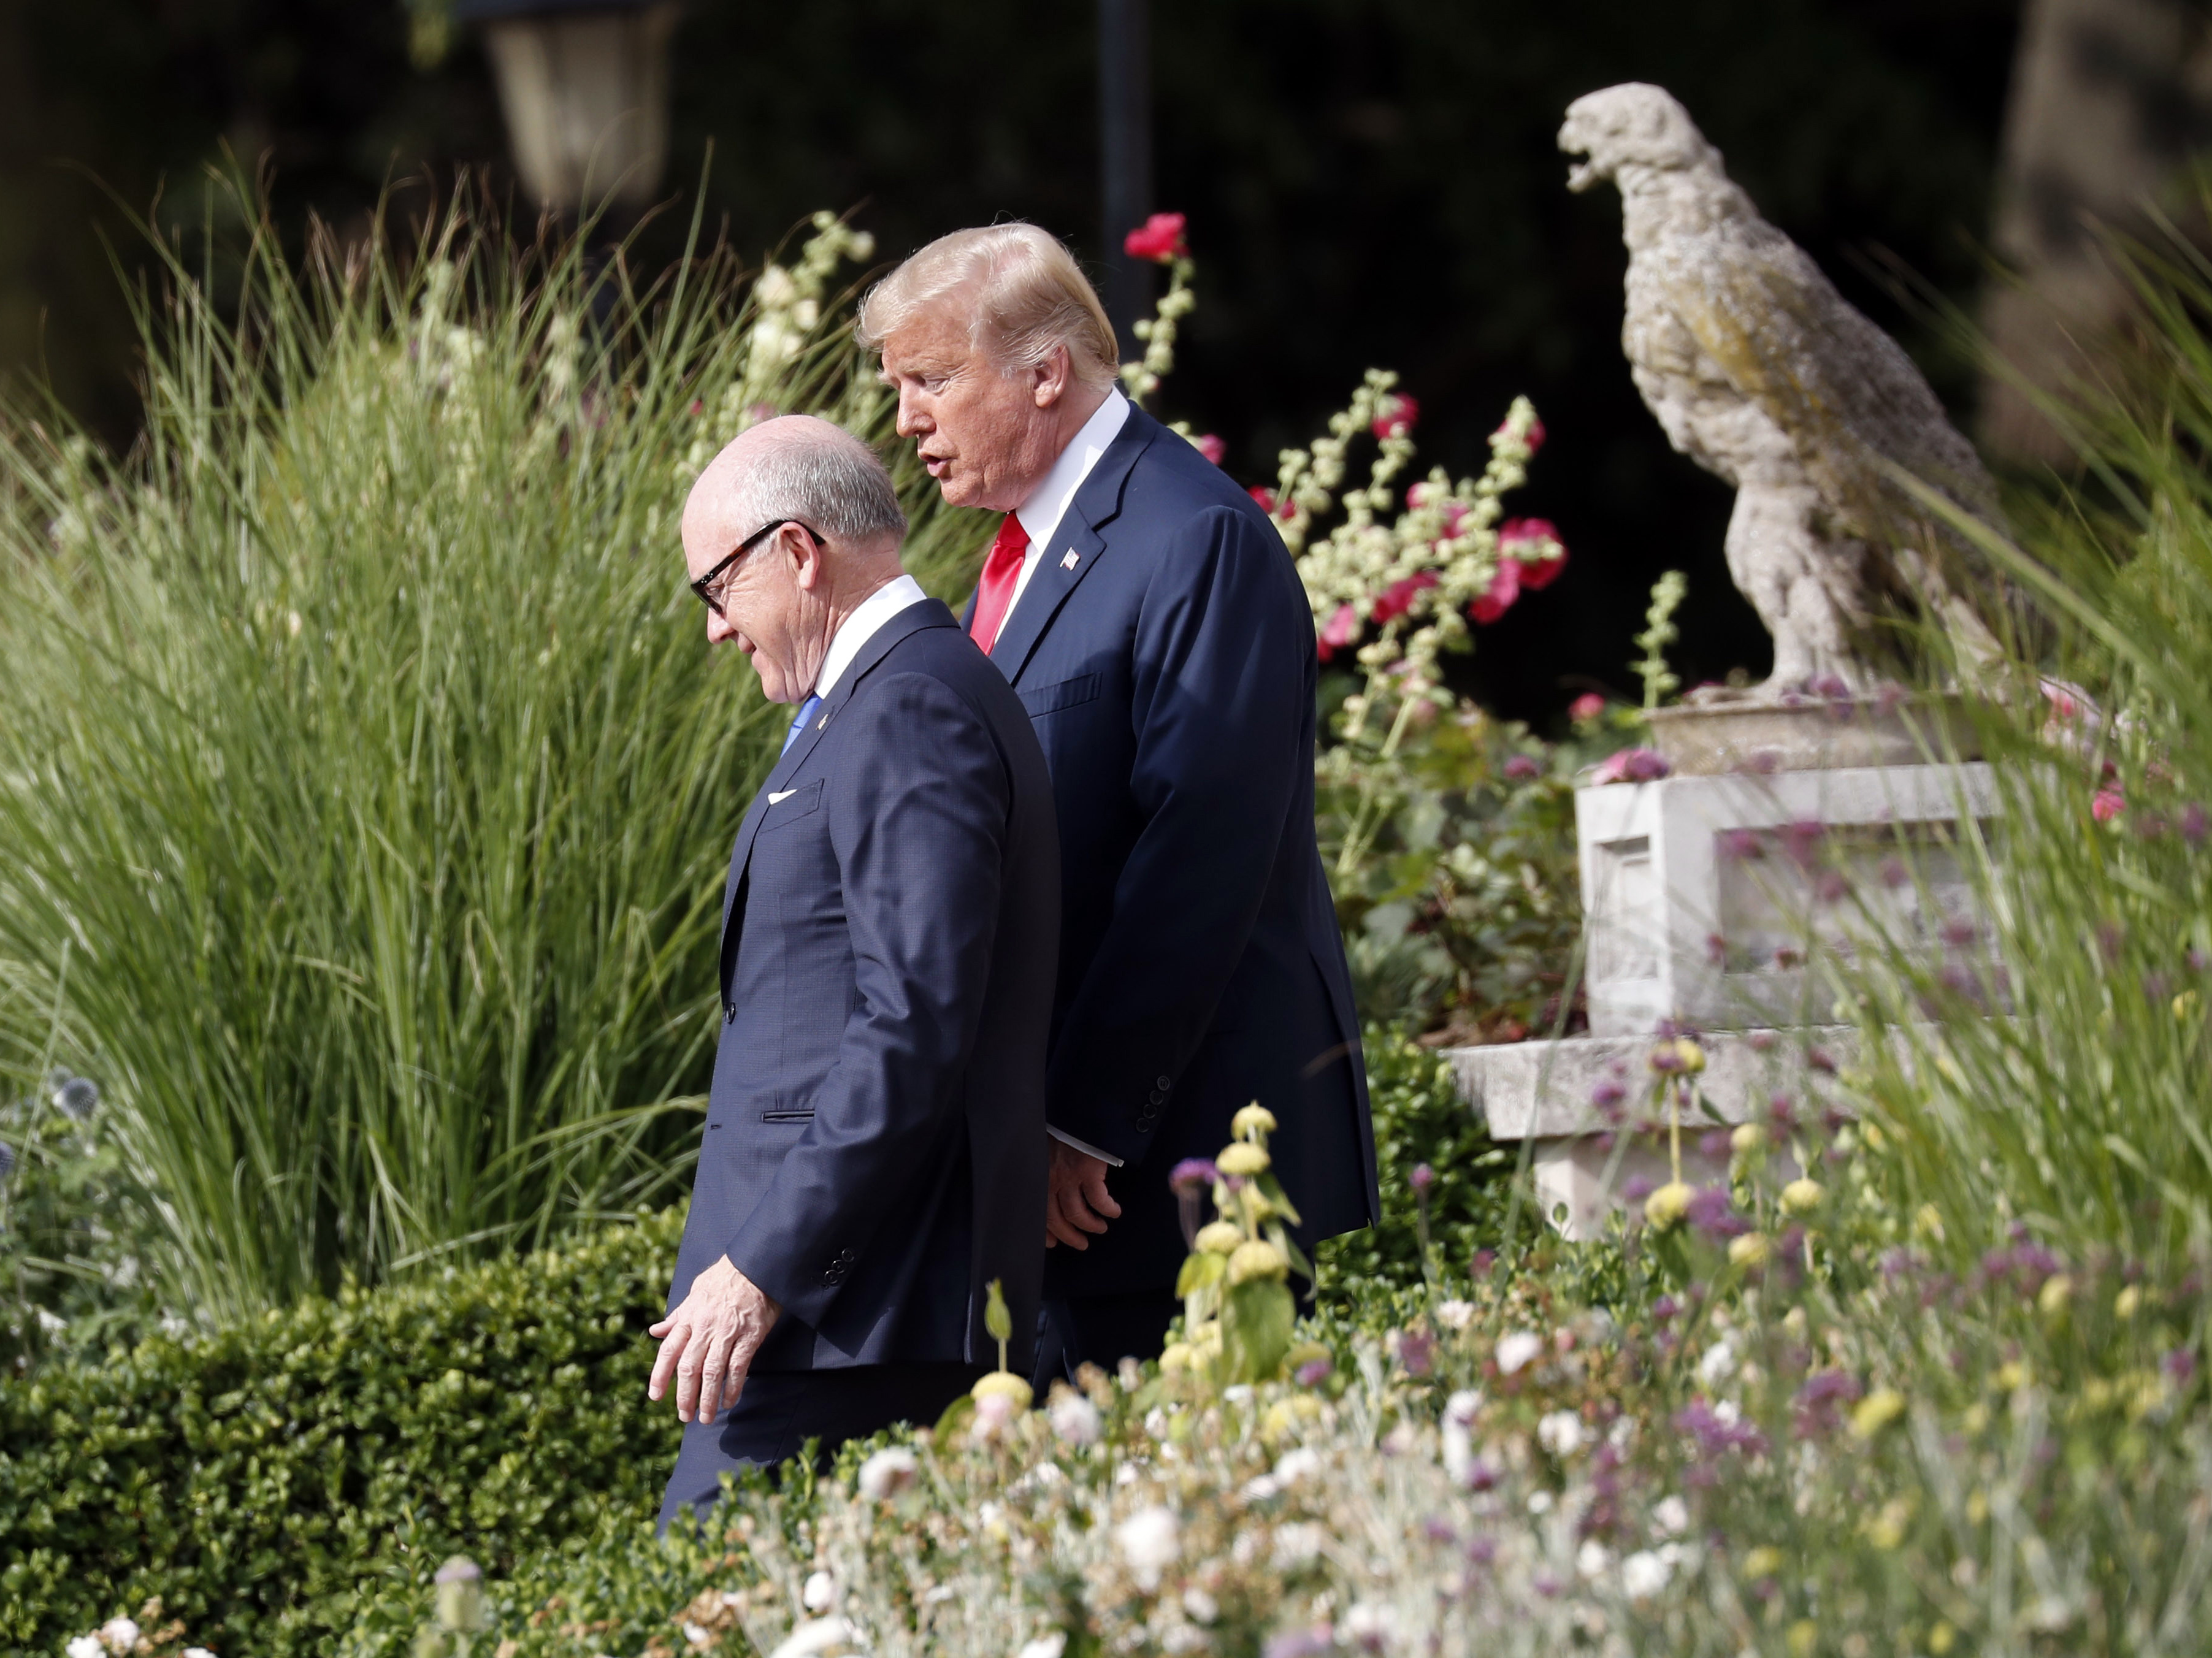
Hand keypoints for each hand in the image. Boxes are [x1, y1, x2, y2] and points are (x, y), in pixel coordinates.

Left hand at [648, 1255, 780, 1424]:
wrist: (755, 1266)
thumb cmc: (724, 1278)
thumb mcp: (695, 1292)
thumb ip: (676, 1316)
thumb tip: (655, 1331)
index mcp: (689, 1317)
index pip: (669, 1351)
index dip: (660, 1375)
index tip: (655, 1396)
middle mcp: (705, 1327)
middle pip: (689, 1368)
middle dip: (684, 1396)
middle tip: (684, 1416)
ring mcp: (727, 1333)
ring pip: (712, 1372)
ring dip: (708, 1399)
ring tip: (706, 1418)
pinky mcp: (749, 1337)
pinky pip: (738, 1367)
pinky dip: (732, 1387)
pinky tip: (729, 1401)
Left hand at [1044, 1138, 1121, 1249]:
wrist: (1077, 1111)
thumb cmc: (1061, 1129)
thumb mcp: (1043, 1150)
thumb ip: (1044, 1168)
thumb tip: (1050, 1188)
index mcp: (1037, 1176)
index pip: (1037, 1213)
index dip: (1046, 1233)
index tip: (1054, 1243)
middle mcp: (1049, 1180)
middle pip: (1056, 1219)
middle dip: (1069, 1236)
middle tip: (1081, 1244)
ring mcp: (1068, 1178)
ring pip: (1077, 1215)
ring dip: (1090, 1225)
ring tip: (1100, 1228)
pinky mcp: (1088, 1173)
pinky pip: (1099, 1201)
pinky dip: (1108, 1210)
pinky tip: (1114, 1211)